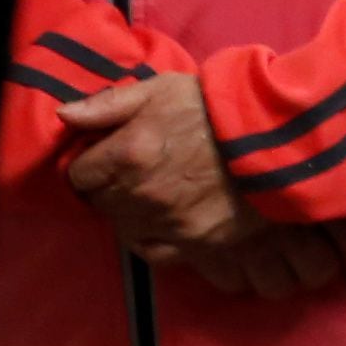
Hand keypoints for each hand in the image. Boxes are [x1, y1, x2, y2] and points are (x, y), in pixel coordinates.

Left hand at [61, 74, 345, 294]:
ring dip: (132, 218)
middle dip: (110, 191)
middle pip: (102, 206)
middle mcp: (140, 196)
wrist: (281, 135)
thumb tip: (64, 117)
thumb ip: (109, 104)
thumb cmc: (217, 106)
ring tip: (152, 202)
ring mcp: (170, 224)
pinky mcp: (200, 245)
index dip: (90, 165)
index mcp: (126, 154)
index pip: (79, 174)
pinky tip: (168, 228)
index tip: (105, 158)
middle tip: (133, 177)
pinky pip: (160, 256)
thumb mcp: (161, 89)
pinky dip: (157, 243)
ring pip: (127, 232)